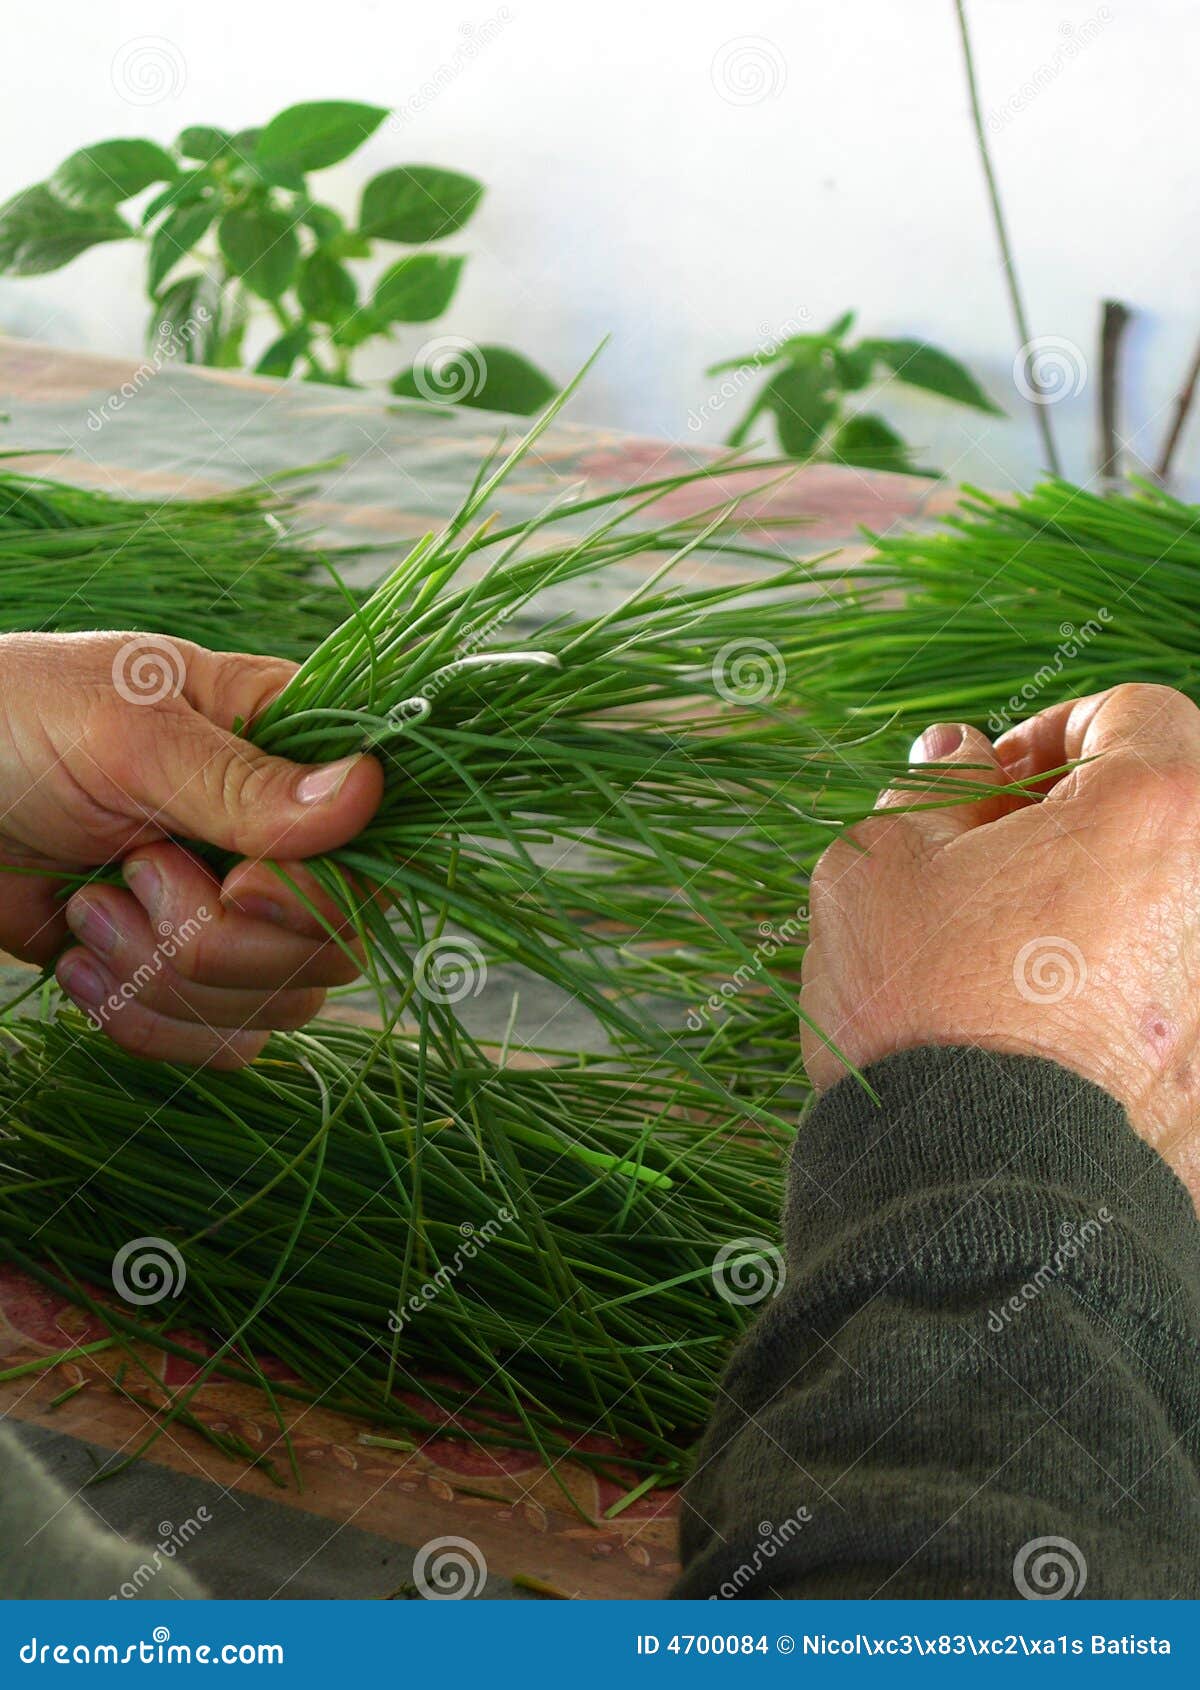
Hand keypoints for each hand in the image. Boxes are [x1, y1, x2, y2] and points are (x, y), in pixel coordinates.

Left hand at [0, 631, 382, 1066]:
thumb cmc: (9, 726)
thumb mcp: (126, 734)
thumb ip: (245, 782)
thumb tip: (368, 789)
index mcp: (287, 749)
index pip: (374, 849)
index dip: (318, 892)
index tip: (238, 882)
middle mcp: (282, 836)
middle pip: (334, 945)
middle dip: (220, 940)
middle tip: (129, 875)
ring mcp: (237, 910)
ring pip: (280, 1002)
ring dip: (164, 976)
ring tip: (88, 908)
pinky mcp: (186, 973)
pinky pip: (222, 1043)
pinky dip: (143, 1018)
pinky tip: (80, 957)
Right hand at [800, 683, 1199, 1205]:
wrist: (972, 1182)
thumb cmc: (924, 1006)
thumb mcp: (882, 864)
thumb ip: (934, 788)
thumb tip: (963, 754)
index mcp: (1158, 806)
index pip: (1134, 711)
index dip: (1050, 732)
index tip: (996, 784)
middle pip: (1172, 803)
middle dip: (1089, 814)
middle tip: (1004, 859)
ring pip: (1171, 898)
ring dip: (1105, 900)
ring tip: (1017, 951)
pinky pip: (1173, 987)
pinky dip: (1125, 984)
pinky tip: (1050, 1021)